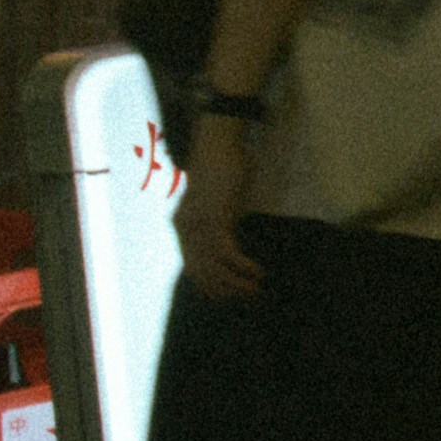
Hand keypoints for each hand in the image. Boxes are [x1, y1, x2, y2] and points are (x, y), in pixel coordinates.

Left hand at [175, 125, 263, 298]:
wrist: (216, 144)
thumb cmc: (220, 166)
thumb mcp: (214, 198)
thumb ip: (215, 217)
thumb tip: (228, 236)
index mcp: (182, 226)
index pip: (192, 267)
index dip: (210, 286)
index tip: (228, 297)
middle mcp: (186, 230)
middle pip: (203, 272)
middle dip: (225, 290)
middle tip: (247, 297)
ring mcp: (199, 226)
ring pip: (215, 267)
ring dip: (237, 283)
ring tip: (256, 289)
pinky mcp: (216, 219)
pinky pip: (228, 254)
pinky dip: (243, 267)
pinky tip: (258, 272)